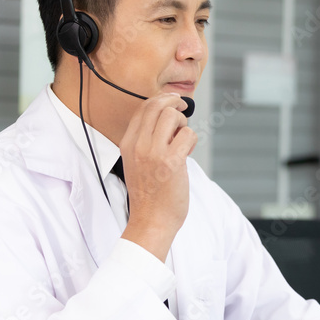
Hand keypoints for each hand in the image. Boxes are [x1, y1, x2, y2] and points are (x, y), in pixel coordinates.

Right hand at [120, 94, 196, 260]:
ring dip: (183, 124)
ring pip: (173, 116)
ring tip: (183, 140)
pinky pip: (188, 134)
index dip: (161, 99)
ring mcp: (154, 152)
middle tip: (184, 108)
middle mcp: (138, 145)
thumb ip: (146, 141)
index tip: (172, 101)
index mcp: (128, 143)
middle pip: (157, 106)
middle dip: (175, 102)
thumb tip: (167, 119)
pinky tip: (187, 153)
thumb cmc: (149, 194)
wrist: (150, 220)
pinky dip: (191, 140)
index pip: (143, 108)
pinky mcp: (172, 161)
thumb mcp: (137, 162)